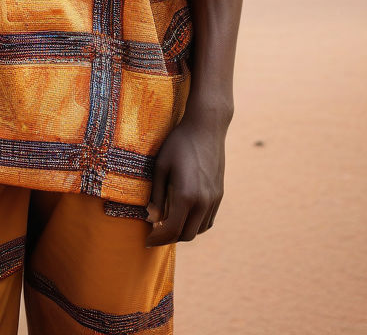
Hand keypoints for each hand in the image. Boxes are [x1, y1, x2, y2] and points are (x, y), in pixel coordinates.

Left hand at [145, 118, 226, 246]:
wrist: (206, 127)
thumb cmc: (178, 143)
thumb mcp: (160, 166)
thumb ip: (156, 195)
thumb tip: (152, 218)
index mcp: (186, 196)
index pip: (171, 230)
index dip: (157, 239)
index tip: (147, 240)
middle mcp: (203, 202)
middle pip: (186, 235)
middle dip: (169, 238)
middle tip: (155, 232)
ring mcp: (214, 199)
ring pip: (199, 230)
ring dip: (183, 231)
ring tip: (169, 222)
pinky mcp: (219, 195)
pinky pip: (208, 220)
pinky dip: (196, 224)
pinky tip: (184, 214)